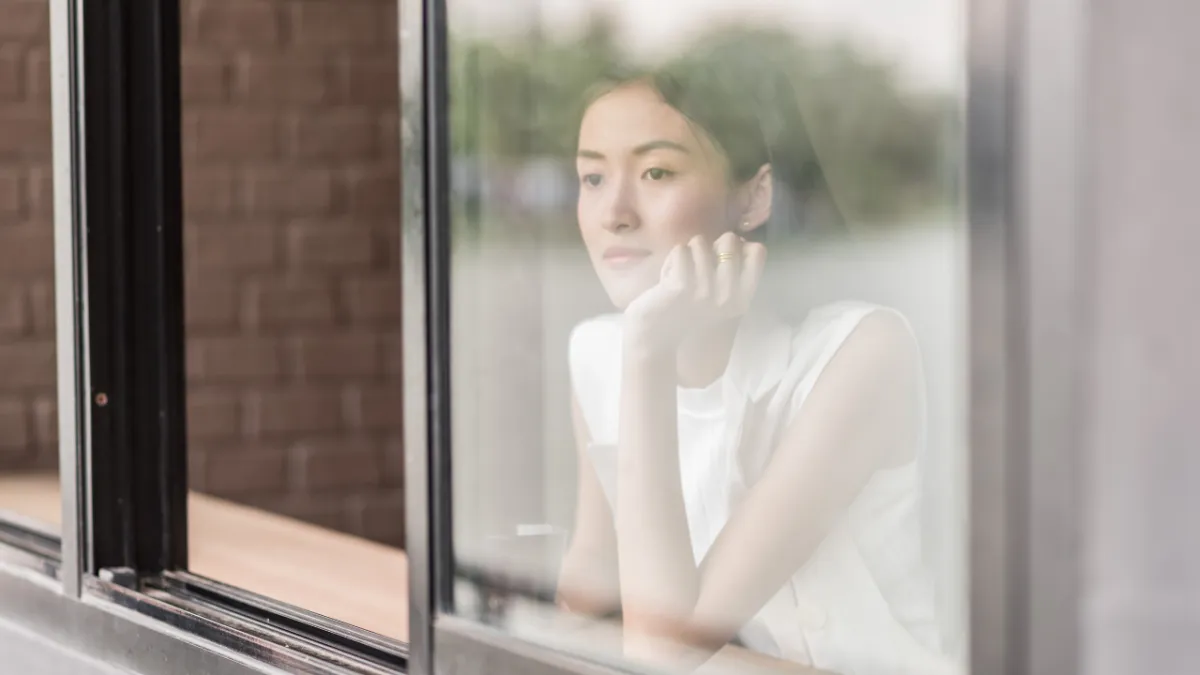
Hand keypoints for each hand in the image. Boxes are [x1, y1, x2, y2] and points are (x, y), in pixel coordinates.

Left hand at [623, 232, 765, 350]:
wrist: (657, 341)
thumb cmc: (685, 316)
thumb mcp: (718, 299)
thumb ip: (731, 272)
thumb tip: (738, 239)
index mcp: (742, 298)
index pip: (757, 251)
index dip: (737, 247)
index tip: (719, 260)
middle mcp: (729, 295)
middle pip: (729, 240)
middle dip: (709, 246)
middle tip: (695, 269)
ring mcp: (705, 291)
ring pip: (700, 242)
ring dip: (686, 254)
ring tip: (679, 276)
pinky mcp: (681, 286)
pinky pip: (680, 251)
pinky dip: (670, 260)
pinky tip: (666, 281)